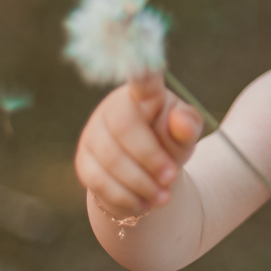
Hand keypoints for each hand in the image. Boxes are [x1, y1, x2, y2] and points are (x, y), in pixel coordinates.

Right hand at [74, 73, 203, 217]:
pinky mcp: (84, 161)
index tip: (144, 65)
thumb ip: (187, 126)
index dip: (142, 71)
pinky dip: (123, 198)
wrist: (148, 172)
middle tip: (172, 178)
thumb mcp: (185, 135)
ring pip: (109, 161)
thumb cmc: (169, 142)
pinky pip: (97, 183)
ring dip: (139, 184)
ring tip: (163, 198)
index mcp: (143, 94)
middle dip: (150, 159)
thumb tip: (182, 122)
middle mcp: (112, 108)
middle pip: (125, 130)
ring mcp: (93, 134)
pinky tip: (143, 205)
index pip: (142, 80)